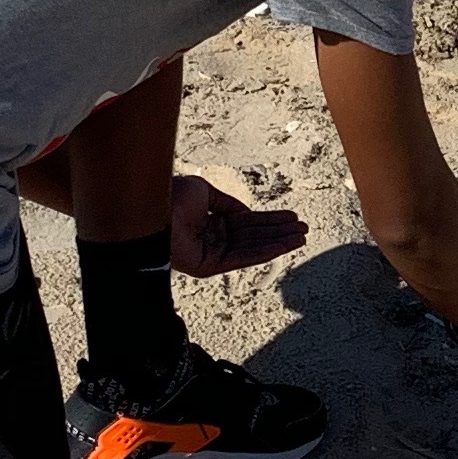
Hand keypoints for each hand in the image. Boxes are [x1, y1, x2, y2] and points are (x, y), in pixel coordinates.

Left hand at [170, 172, 306, 274]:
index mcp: (210, 221)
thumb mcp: (205, 191)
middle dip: (280, 232)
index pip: (247, 222)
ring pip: (252, 247)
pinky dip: (265, 251)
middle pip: (254, 236)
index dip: (270, 220)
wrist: (153, 208)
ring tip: (302, 236)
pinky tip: (284, 244)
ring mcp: (211, 253)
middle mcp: (212, 238)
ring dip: (279, 242)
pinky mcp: (209, 266)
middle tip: (305, 228)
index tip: (292, 217)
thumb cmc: (172, 197)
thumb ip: (228, 203)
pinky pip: (242, 257)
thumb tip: (246, 212)